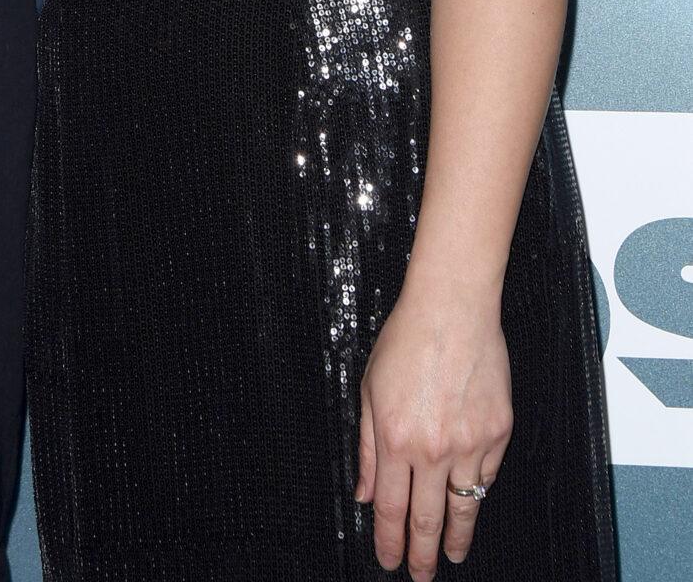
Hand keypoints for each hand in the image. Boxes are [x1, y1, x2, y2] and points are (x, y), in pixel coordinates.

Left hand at [358, 285, 510, 575]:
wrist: (452, 309)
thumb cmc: (407, 340)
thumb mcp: (370, 390)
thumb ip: (368, 447)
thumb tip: (366, 493)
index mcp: (395, 439)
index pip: (391, 509)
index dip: (389, 542)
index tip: (389, 561)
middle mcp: (433, 448)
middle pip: (427, 519)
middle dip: (422, 555)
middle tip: (420, 575)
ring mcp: (470, 443)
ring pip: (465, 507)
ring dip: (457, 538)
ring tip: (453, 556)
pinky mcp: (498, 433)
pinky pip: (488, 474)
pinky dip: (478, 490)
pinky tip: (471, 500)